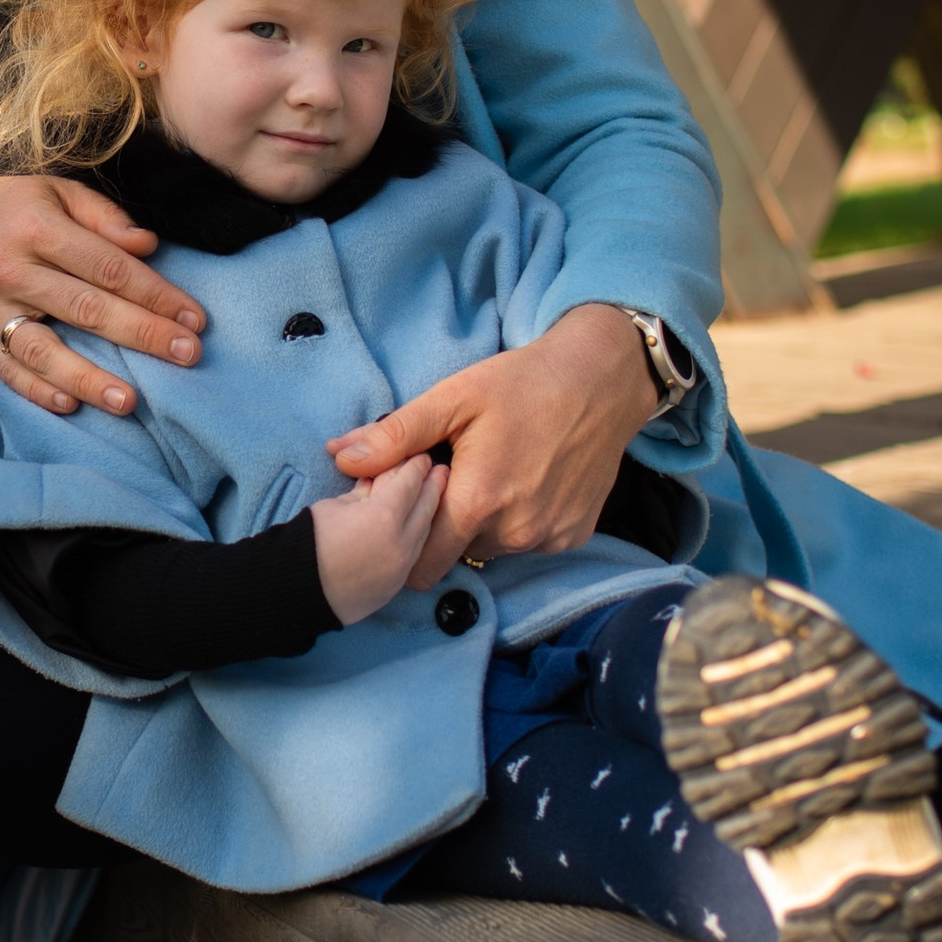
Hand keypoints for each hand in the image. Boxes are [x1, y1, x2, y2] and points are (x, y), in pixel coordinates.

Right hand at [0, 175, 206, 417]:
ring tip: (129, 401)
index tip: (194, 317)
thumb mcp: (58, 191)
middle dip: (141, 334)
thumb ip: (104, 217)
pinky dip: (38, 391)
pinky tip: (71, 406)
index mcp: (36, 227)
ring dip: (87, 378)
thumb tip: (149, 245)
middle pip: (84, 308)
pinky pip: (8, 371)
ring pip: (42, 350)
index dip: (154, 293)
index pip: (105, 266)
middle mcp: (9, 270)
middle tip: (187, 355)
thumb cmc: (16, 208)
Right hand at [310, 456, 445, 623]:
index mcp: (383, 516)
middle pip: (425, 507)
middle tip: (439, 470)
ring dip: (430, 512)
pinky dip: (419, 536)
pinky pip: (414, 555)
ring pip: (424, 533)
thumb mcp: (335, 505)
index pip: (409, 483)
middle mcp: (401, 543)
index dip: (417, 466)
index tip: (422, 455)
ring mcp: (401, 568)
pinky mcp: (395, 586)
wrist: (296, 591)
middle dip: (432, 486)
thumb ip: (364, 492)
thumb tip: (377, 482)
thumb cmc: (308, 541)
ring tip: (432, 496)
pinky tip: (417, 526)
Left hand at [327, 304, 655, 568]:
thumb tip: (339, 457)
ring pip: (492, 548)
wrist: (601, 379)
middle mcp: (515, 532)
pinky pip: (528, 543)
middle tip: (453, 478)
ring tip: (491, 473)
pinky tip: (525, 481)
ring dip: (483, 523)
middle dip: (445, 525)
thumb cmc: (523, 383)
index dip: (407, 536)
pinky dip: (519, 521)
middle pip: (456, 552)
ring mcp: (549, 538)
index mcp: (478, 502)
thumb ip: (396, 437)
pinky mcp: (574, 536)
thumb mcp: (453, 398)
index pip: (422, 561)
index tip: (407, 506)